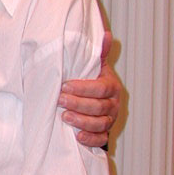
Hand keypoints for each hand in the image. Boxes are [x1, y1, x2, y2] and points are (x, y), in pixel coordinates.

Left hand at [58, 29, 120, 147]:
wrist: (98, 101)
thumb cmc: (94, 82)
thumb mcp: (96, 67)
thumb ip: (98, 54)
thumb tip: (106, 35)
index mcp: (112, 86)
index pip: (100, 88)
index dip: (83, 88)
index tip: (65, 86)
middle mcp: (113, 104)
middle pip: (99, 107)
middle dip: (78, 104)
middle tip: (60, 100)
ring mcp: (110, 120)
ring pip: (100, 124)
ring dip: (82, 121)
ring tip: (64, 117)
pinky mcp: (104, 133)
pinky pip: (100, 139)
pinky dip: (90, 139)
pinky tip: (77, 136)